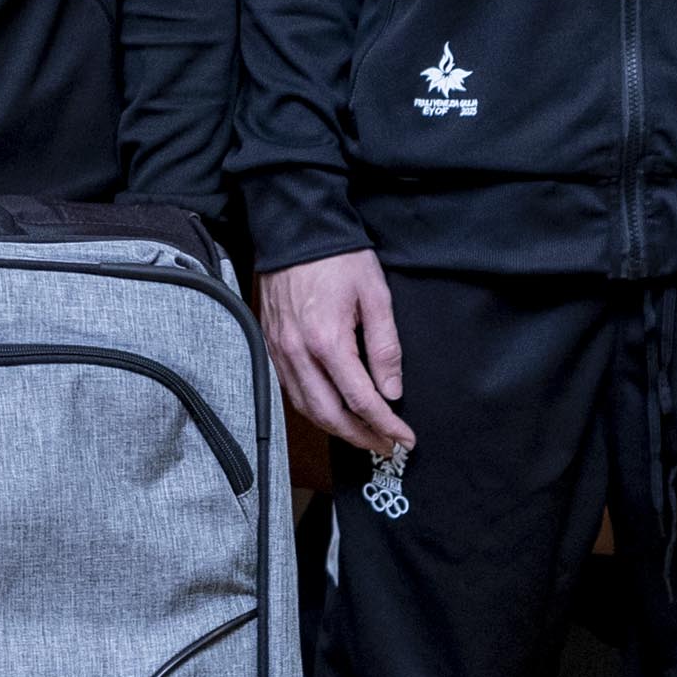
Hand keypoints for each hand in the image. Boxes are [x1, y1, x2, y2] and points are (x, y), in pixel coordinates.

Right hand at [260, 248, 411, 453]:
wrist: (295, 230)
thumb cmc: (338, 258)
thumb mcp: (375, 296)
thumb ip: (385, 347)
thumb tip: (392, 390)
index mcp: (327, 341)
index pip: (361, 400)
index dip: (386, 425)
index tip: (405, 438)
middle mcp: (298, 353)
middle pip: (330, 414)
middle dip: (361, 437)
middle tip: (387, 446)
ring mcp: (280, 350)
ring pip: (307, 408)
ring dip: (336, 428)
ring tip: (363, 434)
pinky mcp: (271, 344)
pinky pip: (291, 390)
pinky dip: (313, 409)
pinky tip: (332, 410)